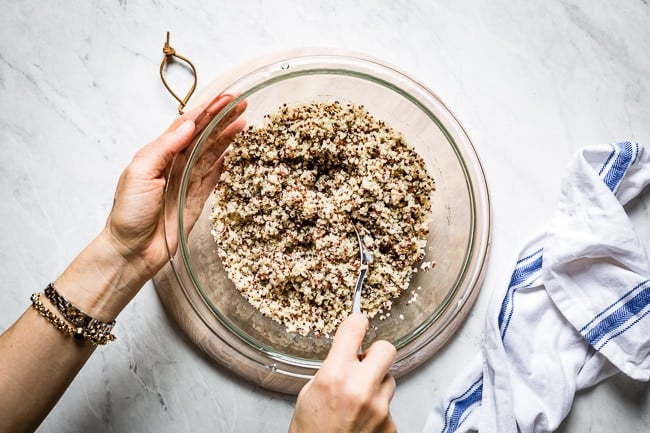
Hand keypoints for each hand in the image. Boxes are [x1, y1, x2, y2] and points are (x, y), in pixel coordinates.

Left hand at [103, 94, 246, 279]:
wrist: (132, 250)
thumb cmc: (129, 213)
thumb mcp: (139, 173)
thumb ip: (164, 147)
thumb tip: (188, 125)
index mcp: (158, 152)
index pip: (187, 124)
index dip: (207, 109)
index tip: (226, 97)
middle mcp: (174, 163)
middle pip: (204, 135)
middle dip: (222, 118)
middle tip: (242, 104)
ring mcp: (187, 180)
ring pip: (212, 152)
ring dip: (227, 136)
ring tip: (244, 122)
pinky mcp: (197, 198)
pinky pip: (215, 175)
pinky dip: (225, 162)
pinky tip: (235, 150)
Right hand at [288, 314, 397, 432]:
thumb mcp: (309, 392)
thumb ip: (333, 368)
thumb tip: (349, 354)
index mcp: (335, 376)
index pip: (355, 328)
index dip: (357, 321)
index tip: (358, 322)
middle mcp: (361, 389)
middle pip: (387, 348)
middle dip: (375, 353)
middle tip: (364, 363)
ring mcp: (380, 408)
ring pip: (390, 379)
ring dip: (377, 385)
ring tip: (357, 402)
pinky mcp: (391, 426)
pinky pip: (389, 406)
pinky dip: (378, 410)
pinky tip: (362, 421)